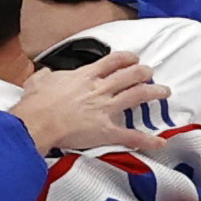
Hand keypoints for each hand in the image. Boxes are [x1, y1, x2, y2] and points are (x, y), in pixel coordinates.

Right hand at [11, 50, 165, 151]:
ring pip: (137, 96)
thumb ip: (47, 76)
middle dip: (143, 72)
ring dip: (153, 93)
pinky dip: (147, 140)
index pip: (111, 62)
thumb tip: (46, 74)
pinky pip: (131, 136)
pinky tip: (160, 141)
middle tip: (150, 72)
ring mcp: (105, 109)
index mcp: (85, 76)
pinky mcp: (106, 131)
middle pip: (129, 75)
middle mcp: (99, 90)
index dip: (126, 58)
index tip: (133, 58)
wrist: (36, 123)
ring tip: (164, 91)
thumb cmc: (36, 104)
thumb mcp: (39, 81)